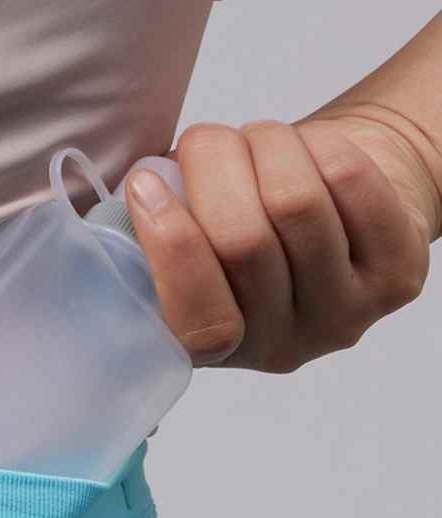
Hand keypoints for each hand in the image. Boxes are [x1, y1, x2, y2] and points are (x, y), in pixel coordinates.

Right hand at [124, 116, 435, 371]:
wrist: (328, 213)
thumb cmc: (236, 224)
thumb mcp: (180, 244)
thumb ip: (152, 233)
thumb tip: (144, 194)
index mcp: (211, 352)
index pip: (199, 319)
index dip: (171, 245)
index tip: (145, 183)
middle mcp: (280, 348)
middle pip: (244, 243)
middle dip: (214, 168)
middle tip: (203, 143)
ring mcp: (344, 316)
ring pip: (296, 203)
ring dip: (264, 145)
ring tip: (254, 139)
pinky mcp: (398, 275)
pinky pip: (349, 183)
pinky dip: (316, 143)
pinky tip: (302, 147)